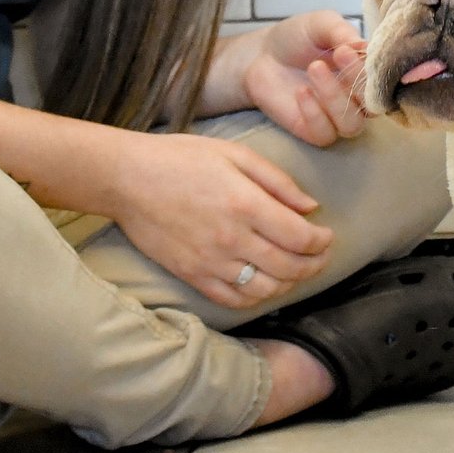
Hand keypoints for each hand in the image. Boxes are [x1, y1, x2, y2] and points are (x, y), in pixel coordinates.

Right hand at [99, 131, 334, 308]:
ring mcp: (210, 262)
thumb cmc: (181, 158)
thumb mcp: (235, 153)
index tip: (327, 236)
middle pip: (289, 267)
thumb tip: (310, 207)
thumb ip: (277, 181)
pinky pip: (233, 299)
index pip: (300, 237)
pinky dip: (255, 297)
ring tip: (296, 270)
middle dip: (314, 264)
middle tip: (321, 256)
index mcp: (245, 204)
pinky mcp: (191, 275)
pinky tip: (263, 283)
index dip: (322, 241)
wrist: (127, 179)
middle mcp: (231, 238)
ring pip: (265, 289)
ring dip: (289, 283)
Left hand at [243, 10, 370, 147]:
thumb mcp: (321, 24)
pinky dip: (315, 113)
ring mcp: (336, 117)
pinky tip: (302, 91)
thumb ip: (343, 32)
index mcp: (366, 73)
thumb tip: (366, 46)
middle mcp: (357, 99)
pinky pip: (325, 134)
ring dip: (335, 97)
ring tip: (314, 68)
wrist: (260, 54)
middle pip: (373, 105)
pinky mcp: (313, 131)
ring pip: (352, 125)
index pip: (383, 80)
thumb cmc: (297, 38)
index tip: (351, 47)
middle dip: (358, 80)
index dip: (373, 68)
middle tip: (338, 53)